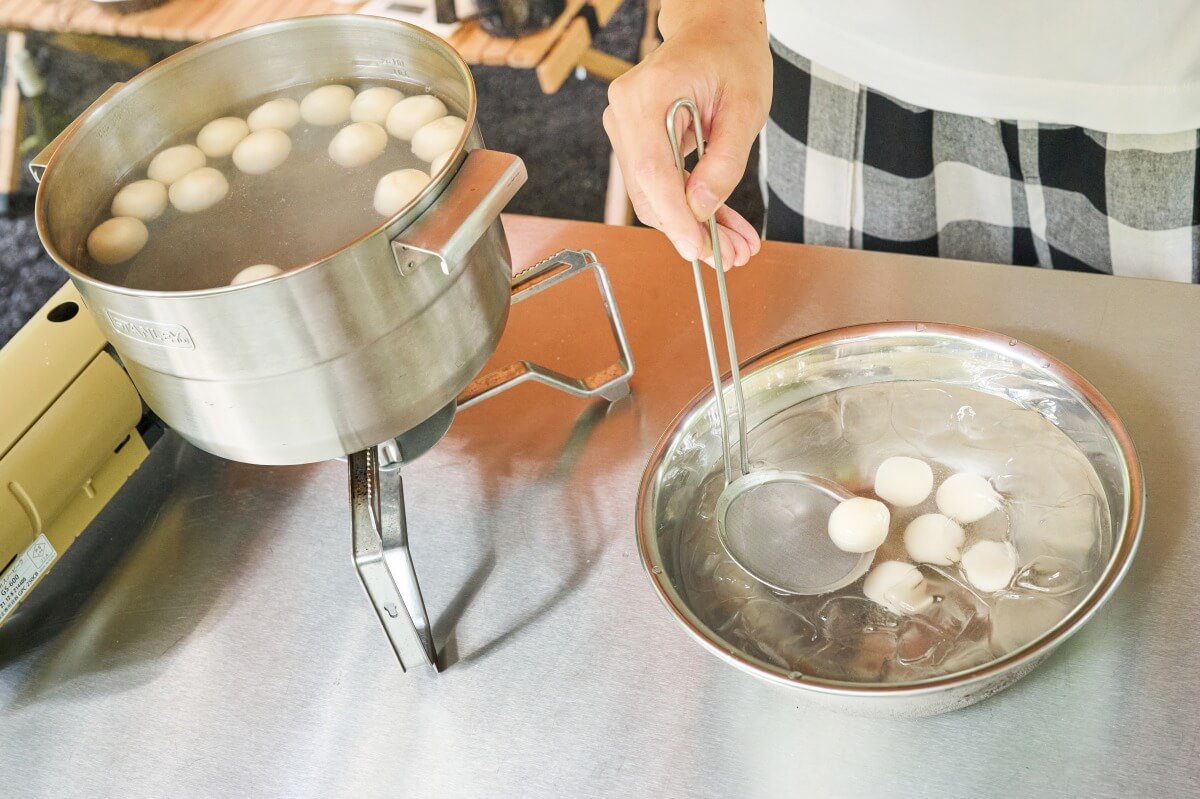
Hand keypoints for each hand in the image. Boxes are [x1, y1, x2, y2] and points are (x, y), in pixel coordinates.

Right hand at [603, 0, 770, 267]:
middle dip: (689, 230)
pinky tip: (717, 225)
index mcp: (648, 94)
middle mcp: (625, 111)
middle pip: (648, 192)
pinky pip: (656, 186)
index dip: (676, 218)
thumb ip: (726, 161)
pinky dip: (686, 208)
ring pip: (652, 196)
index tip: (699, 249)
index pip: (654, 172)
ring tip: (733, 243)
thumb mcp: (746, 106)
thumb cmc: (731, 56)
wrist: (715, 32)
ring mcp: (624, 127)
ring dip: (691, 225)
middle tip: (731, 255)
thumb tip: (702, 208)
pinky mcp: (634, 141)